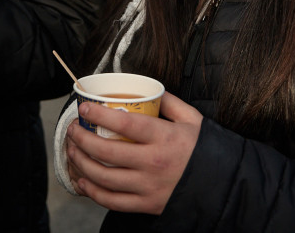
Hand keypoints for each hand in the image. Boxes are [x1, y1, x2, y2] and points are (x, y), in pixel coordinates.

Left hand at [65, 92, 201, 214]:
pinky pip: (112, 201)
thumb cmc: (204, 149)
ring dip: (81, 163)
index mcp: (164, 138)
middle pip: (107, 152)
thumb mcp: (192, 118)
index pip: (124, 124)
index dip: (99, 115)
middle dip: (82, 139)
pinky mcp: (146, 205)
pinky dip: (92, 192)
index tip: (84, 109)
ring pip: (104, 177)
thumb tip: (147, 90)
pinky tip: (82, 180)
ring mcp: (148, 187)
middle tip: (72, 129)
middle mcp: (153, 163)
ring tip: (72, 151)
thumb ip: (169, 102)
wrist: (222, 184)